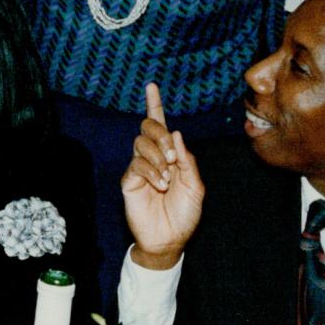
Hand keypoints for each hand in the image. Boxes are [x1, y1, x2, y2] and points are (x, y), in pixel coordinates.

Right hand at [121, 84, 204, 269]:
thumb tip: (177, 134)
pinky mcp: (129, 180)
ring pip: (140, 142)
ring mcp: (139, 167)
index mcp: (170, 155)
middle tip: (172, 156)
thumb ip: (188, 161)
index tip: (151, 86)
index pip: (160, 125)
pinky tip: (159, 185)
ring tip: (167, 178)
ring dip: (157, 156)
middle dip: (160, 135)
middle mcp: (153, 157)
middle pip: (148, 127)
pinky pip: (136, 164)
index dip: (154, 105)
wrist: (170, 239)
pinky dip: (151, 172)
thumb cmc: (184, 214)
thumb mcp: (195, 186)